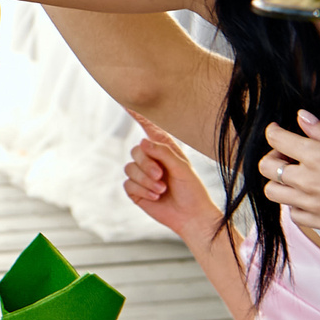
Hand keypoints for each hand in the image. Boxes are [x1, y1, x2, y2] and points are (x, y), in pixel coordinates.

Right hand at [122, 112, 220, 243]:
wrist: (190, 216)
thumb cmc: (192, 190)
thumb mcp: (182, 167)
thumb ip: (163, 152)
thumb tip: (141, 142)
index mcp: (165, 149)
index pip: (149, 129)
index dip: (138, 116)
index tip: (127, 103)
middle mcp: (152, 160)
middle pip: (136, 151)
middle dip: (147, 165)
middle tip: (161, 176)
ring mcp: (142, 175)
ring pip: (130, 168)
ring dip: (146, 180)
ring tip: (162, 189)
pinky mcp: (136, 190)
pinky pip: (128, 184)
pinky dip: (142, 190)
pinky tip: (156, 196)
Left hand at [262, 110, 319, 246]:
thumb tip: (303, 117)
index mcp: (318, 156)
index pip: (277, 140)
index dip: (274, 131)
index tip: (278, 130)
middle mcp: (307, 181)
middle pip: (267, 167)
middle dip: (274, 156)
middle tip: (290, 154)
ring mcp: (311, 205)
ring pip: (272, 192)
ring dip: (280, 181)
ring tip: (300, 176)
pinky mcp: (319, 223)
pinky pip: (291, 213)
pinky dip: (294, 204)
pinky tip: (311, 196)